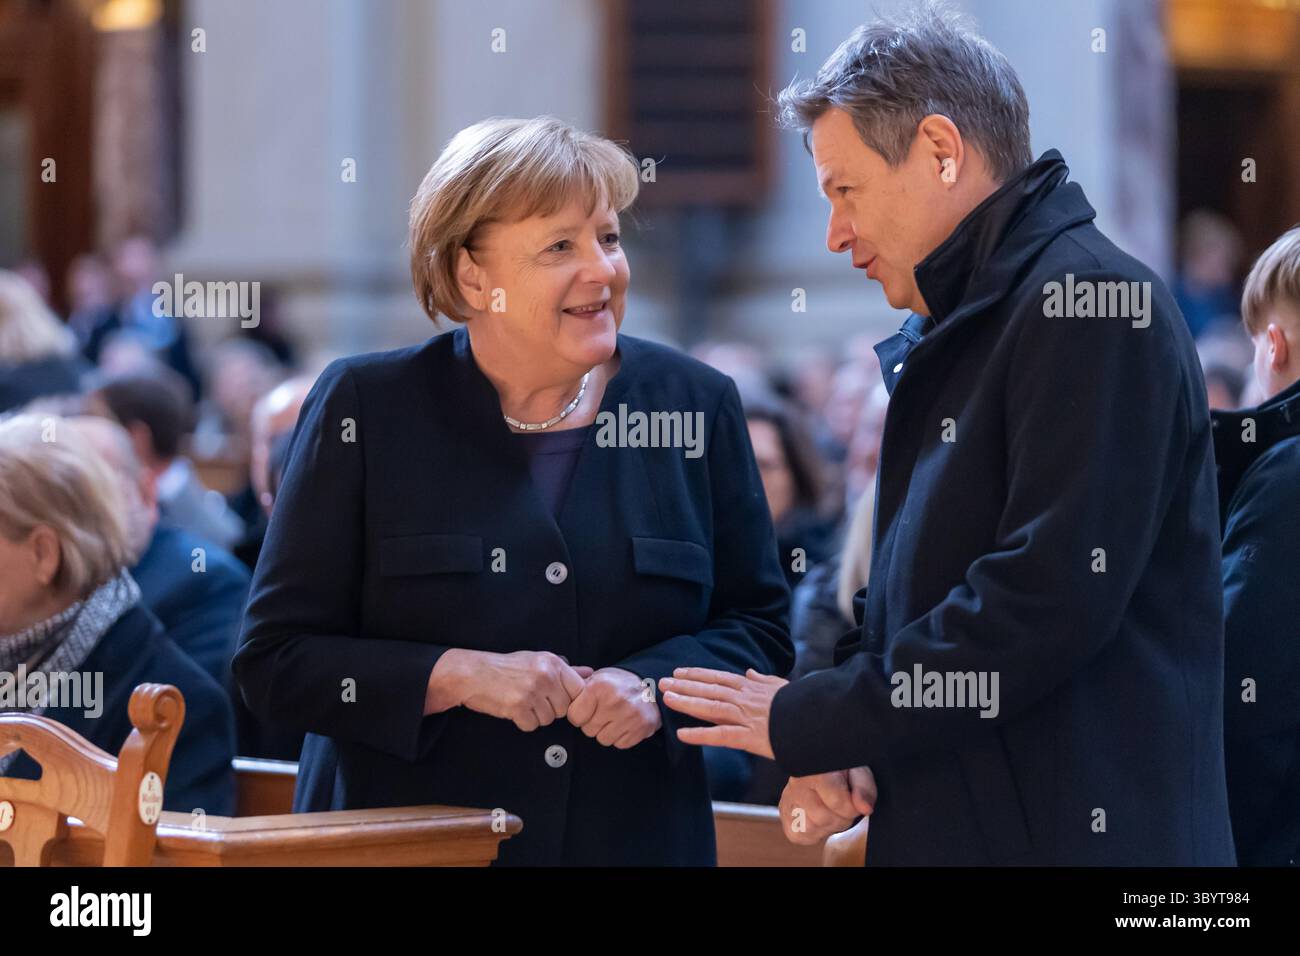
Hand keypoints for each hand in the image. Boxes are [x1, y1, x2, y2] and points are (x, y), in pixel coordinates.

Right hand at [426, 649, 589, 731]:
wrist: (472, 673)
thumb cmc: (505, 667)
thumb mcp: (537, 660)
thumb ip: (566, 669)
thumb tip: (590, 673)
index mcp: (553, 663)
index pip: (579, 690)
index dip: (570, 700)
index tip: (556, 699)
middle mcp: (545, 676)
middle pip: (564, 709)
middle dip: (550, 708)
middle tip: (532, 698)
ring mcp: (532, 691)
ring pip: (548, 719)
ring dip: (536, 716)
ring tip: (521, 701)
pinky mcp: (518, 707)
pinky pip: (531, 726)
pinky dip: (522, 722)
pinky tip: (513, 709)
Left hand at [566, 667, 660, 747]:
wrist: (650, 685)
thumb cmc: (618, 683)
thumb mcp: (598, 677)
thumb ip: (578, 687)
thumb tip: (560, 693)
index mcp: (599, 687)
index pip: (574, 717)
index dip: (578, 715)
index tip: (586, 710)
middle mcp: (614, 701)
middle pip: (588, 730)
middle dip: (593, 723)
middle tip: (603, 712)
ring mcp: (629, 716)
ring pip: (603, 739)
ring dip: (606, 732)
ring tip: (614, 718)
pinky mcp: (641, 728)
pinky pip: (619, 744)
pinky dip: (620, 737)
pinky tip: (624, 723)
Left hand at [658, 667, 787, 758]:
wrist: (814, 720)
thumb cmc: (800, 704)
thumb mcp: (782, 686)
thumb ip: (763, 679)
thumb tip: (750, 672)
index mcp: (751, 688)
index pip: (719, 678)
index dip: (697, 674)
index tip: (679, 672)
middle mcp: (744, 699)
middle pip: (709, 690)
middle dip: (684, 685)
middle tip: (662, 682)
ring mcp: (745, 717)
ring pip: (711, 708)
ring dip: (687, 703)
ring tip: (667, 699)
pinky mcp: (749, 737)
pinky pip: (720, 736)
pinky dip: (700, 735)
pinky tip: (682, 734)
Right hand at [778, 767, 875, 844]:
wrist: (815, 762)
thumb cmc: (838, 768)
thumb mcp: (857, 769)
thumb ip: (864, 788)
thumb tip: (865, 808)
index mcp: (814, 771)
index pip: (837, 802)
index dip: (852, 807)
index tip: (854, 800)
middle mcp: (796, 785)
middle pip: (823, 819)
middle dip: (840, 818)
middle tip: (841, 805)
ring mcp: (787, 800)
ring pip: (810, 829)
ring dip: (826, 826)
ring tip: (829, 810)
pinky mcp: (784, 815)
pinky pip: (798, 836)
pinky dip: (813, 833)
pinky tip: (818, 817)